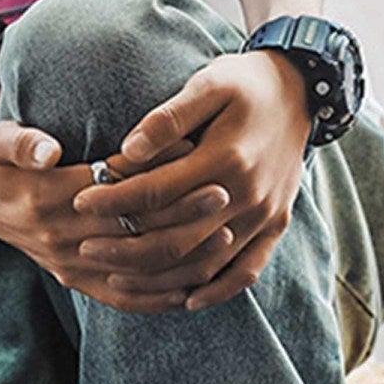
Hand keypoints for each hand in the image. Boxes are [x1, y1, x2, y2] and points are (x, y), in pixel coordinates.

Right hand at [0, 123, 233, 313]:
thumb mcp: (0, 140)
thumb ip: (23, 143)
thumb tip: (47, 152)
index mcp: (47, 199)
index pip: (114, 189)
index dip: (157, 175)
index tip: (197, 158)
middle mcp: (62, 239)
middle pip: (133, 229)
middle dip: (182, 214)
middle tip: (224, 194)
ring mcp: (71, 266)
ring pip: (137, 269)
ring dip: (182, 257)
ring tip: (224, 236)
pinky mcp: (77, 282)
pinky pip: (123, 299)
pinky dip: (158, 297)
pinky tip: (194, 287)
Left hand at [72, 50, 313, 310]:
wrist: (304, 90)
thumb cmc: (246, 84)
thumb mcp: (209, 83)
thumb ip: (169, 118)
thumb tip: (128, 150)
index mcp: (226, 157)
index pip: (157, 191)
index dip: (114, 200)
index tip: (80, 201)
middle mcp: (246, 195)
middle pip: (176, 240)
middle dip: (124, 248)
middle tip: (85, 247)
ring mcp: (263, 216)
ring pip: (204, 265)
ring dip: (159, 279)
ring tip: (118, 278)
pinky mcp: (275, 226)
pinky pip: (245, 272)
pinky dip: (216, 291)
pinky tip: (186, 301)